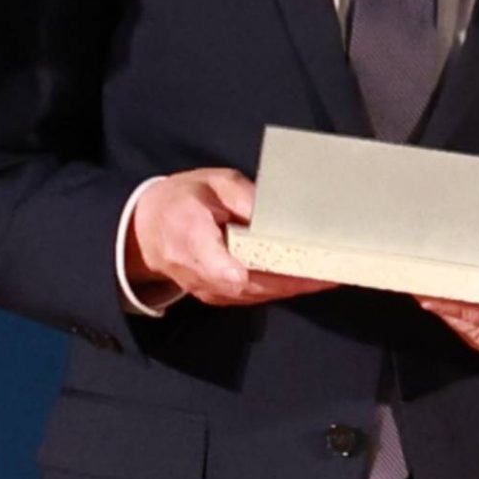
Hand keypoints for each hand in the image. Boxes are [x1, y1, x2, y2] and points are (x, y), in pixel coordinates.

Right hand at [125, 168, 335, 308]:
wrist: (147, 231)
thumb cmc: (182, 201)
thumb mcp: (211, 182)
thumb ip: (242, 195)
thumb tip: (271, 212)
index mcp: (191, 236)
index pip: (218, 265)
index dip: (247, 272)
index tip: (276, 271)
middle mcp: (199, 271)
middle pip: (249, 285)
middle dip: (292, 281)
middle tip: (331, 270)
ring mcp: (209, 288)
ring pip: (256, 294)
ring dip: (293, 287)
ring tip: (331, 275)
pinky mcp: (220, 295)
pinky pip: (255, 296)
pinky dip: (282, 289)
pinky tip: (309, 279)